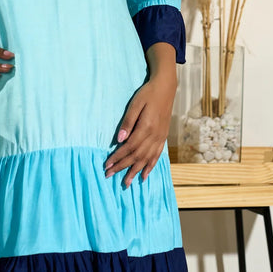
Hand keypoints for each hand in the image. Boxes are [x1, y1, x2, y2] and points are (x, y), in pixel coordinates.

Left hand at [104, 71, 176, 187]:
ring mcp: (160, 138)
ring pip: (147, 159)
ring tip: (127, 183)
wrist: (166, 88)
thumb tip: (119, 140)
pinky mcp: (163, 137)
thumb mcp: (135, 104)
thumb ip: (128, 122)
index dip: (117, 157)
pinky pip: (157, 156)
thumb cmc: (148, 94)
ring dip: (135, 171)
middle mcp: (155, 136)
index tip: (107, 165)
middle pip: (137, 156)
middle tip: (110, 176)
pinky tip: (144, 176)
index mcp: (146, 127)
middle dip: (122, 167)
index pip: (129, 147)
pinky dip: (150, 167)